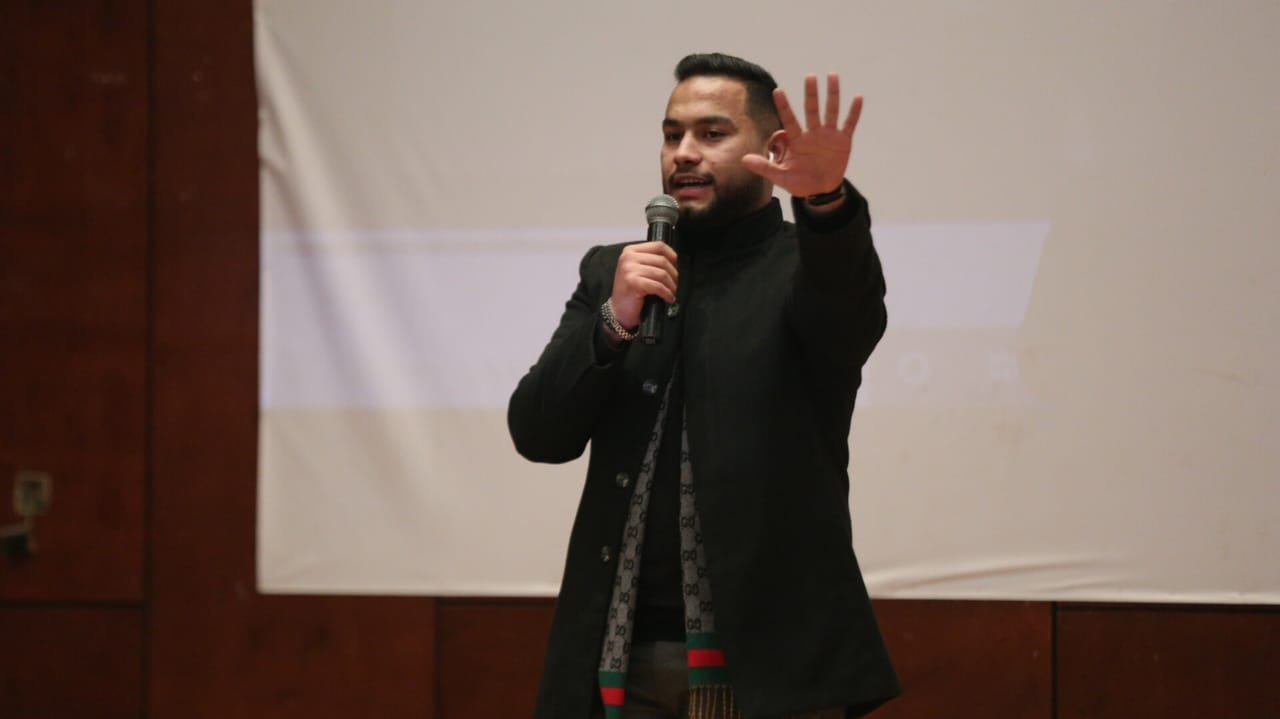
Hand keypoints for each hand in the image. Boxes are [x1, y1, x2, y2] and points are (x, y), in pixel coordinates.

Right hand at [609, 242, 677, 327]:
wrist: (618, 311)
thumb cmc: (630, 292)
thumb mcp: (639, 270)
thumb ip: (651, 261)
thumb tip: (673, 261)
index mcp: (631, 251)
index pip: (659, 246)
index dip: (672, 257)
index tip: (675, 267)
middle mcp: (628, 258)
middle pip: (662, 260)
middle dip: (673, 274)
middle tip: (674, 284)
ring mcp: (629, 269)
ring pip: (662, 274)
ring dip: (671, 286)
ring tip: (671, 292)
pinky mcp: (632, 282)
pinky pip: (658, 286)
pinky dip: (666, 293)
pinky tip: (668, 298)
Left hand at [741, 73, 862, 197]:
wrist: (820, 190)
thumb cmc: (799, 182)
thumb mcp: (780, 176)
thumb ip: (764, 167)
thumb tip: (743, 159)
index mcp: (796, 140)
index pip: (789, 119)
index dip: (784, 106)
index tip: (778, 91)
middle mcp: (812, 133)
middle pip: (811, 109)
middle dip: (811, 94)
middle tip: (809, 77)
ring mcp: (828, 135)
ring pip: (830, 111)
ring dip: (832, 94)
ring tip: (832, 75)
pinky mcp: (843, 141)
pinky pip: (849, 124)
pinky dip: (854, 112)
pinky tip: (858, 98)